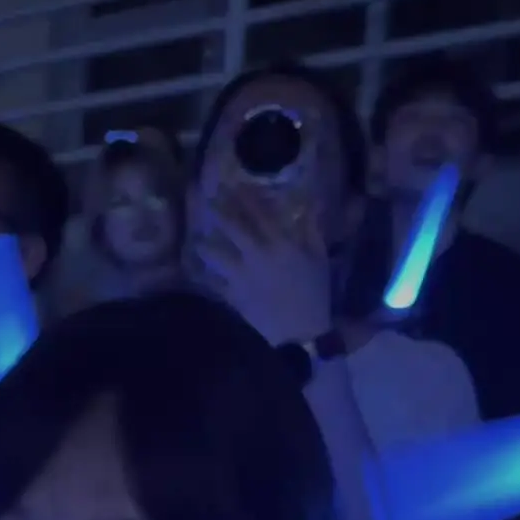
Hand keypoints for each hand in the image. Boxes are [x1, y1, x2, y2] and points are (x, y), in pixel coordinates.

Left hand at [190, 184, 332, 346]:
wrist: (300, 334)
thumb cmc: (315, 295)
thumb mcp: (320, 259)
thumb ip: (313, 229)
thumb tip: (312, 204)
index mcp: (279, 244)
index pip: (258, 212)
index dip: (244, 197)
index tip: (233, 185)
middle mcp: (256, 255)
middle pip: (231, 227)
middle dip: (219, 210)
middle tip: (209, 200)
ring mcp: (241, 276)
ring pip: (215, 253)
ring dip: (206, 244)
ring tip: (199, 240)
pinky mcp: (232, 296)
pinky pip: (214, 282)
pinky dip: (206, 275)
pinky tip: (201, 271)